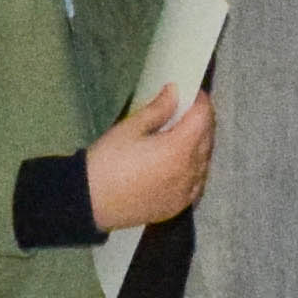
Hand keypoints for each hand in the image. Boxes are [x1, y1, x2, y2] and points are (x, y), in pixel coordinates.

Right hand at [85, 80, 215, 232]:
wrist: (89, 202)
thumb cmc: (107, 161)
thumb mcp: (129, 129)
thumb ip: (158, 110)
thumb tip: (175, 91)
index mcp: (179, 149)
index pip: (203, 118)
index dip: (200, 101)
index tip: (191, 93)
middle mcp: (190, 171)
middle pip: (207, 139)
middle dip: (202, 121)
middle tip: (186, 110)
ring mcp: (186, 192)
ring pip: (204, 162)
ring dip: (200, 145)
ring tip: (183, 135)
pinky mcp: (178, 206)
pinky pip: (197, 183)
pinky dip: (195, 169)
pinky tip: (182, 164)